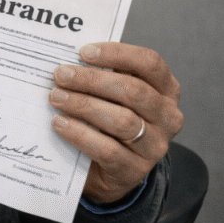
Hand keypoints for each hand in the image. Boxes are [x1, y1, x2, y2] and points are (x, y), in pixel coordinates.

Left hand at [49, 42, 182, 202]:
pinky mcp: (135, 170)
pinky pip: (107, 150)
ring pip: (122, 121)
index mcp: (166, 90)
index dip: (117, 53)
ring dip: (83, 105)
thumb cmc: (108, 120)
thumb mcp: (113, 95)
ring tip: (55, 98)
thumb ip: (101, 76)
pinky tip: (59, 123)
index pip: (150, 63)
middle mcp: (168, 117)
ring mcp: (155, 146)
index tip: (83, 52)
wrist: (109, 168)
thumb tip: (67, 61)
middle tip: (60, 75)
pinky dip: (79, 134)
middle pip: (133, 91)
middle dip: (92, 80)